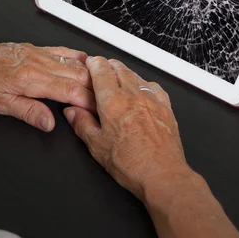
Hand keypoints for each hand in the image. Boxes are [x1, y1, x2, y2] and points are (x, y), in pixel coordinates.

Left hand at [0, 28, 94, 131]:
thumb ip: (28, 112)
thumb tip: (49, 122)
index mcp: (31, 79)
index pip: (71, 91)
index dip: (90, 102)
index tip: (101, 111)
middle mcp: (37, 62)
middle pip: (78, 75)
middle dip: (96, 88)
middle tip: (108, 102)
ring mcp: (36, 53)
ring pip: (73, 62)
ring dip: (90, 73)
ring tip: (104, 84)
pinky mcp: (31, 49)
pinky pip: (60, 50)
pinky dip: (76, 57)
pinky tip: (83, 61)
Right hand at [63, 56, 190, 200]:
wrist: (162, 175)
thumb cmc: (131, 164)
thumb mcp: (97, 146)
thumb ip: (82, 124)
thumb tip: (72, 113)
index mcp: (112, 102)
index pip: (101, 71)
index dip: (94, 63)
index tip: (91, 62)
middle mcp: (133, 96)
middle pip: (119, 69)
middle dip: (109, 64)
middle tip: (102, 66)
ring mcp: (152, 100)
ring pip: (137, 75)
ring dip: (126, 72)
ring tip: (119, 75)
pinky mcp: (166, 108)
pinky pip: (154, 87)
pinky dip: (145, 83)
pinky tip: (142, 89)